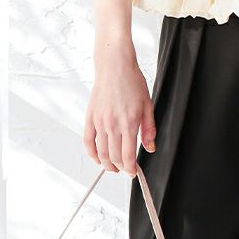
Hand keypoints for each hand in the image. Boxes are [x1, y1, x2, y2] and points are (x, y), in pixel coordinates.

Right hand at [84, 58, 156, 178]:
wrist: (115, 66)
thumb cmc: (133, 82)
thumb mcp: (147, 104)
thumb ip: (149, 128)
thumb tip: (150, 147)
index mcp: (129, 122)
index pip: (128, 156)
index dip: (131, 168)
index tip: (134, 172)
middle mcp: (113, 125)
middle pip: (114, 157)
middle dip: (120, 168)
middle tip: (125, 169)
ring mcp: (99, 122)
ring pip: (100, 153)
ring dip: (106, 164)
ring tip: (113, 167)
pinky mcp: (90, 118)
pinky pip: (88, 142)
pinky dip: (92, 154)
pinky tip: (97, 158)